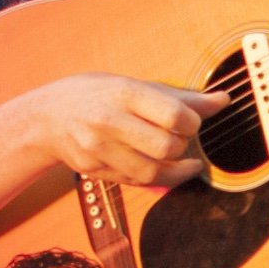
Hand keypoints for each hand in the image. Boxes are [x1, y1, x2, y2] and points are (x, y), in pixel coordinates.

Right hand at [21, 73, 229, 187]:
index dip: (193, 122)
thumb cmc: (96, 94)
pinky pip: (137, 183)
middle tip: (182, 139)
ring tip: (184, 161)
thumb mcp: (133, 85)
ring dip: (176, 170)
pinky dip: (158, 179)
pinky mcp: (96, 171)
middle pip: (166, 147)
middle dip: (183, 147)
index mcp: (123, 92)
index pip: (174, 115)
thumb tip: (222, 101)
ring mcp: (99, 149)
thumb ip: (179, 96)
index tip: (191, 121)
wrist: (46, 117)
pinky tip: (165, 169)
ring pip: (153, 173)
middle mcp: (109, 121)